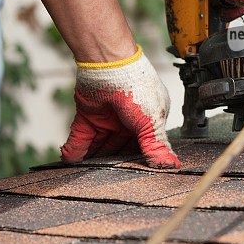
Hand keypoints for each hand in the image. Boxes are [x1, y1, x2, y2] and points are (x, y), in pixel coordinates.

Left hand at [60, 47, 180, 168]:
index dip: (137, 161)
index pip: (142, 147)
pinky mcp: (87, 115)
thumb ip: (157, 146)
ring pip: (99, 145)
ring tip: (86, 174)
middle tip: (107, 178)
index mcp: (147, 120)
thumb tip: (172, 166)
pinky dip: (75, 150)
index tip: (133, 177)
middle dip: (113, 163)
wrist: (109, 65)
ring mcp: (107, 118)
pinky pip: (80, 137)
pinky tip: (71, 161)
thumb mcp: (152, 122)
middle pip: (119, 148)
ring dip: (93, 159)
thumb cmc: (136, 87)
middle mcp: (127, 120)